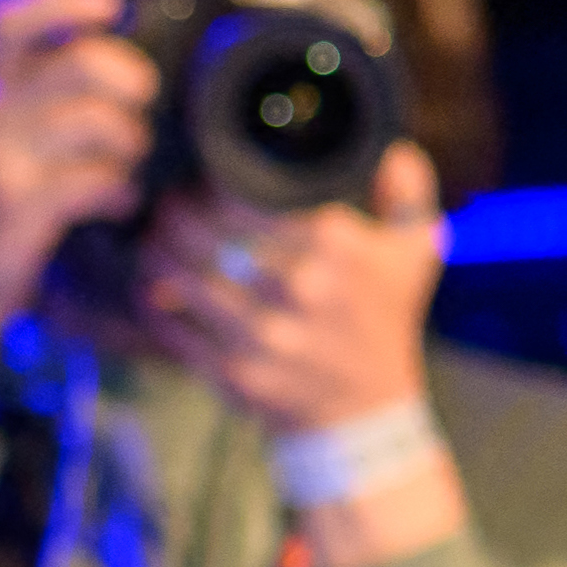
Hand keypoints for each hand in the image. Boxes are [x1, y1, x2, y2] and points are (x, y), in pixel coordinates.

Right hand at [0, 0, 153, 429]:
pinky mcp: (15, 206)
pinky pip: (92, 182)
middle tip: (141, 93)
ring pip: (94, 122)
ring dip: (129, 139)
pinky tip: (117, 200)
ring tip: (128, 157)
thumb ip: (42, 80)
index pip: (5, 19)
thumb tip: (115, 43)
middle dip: (127, 75)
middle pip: (78, 63)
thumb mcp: (4, 123)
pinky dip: (119, 190)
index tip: (110, 4)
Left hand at [138, 142, 450, 438]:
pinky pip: (171, 328)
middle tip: (166, 205)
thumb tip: (396, 152)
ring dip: (155, 253)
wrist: (365, 414)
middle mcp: (297, 287)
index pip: (244, 195)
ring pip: (179, 277)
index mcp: (334, 245)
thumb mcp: (416, 254)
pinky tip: (150, 286)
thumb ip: (410, 195)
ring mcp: (263, 334)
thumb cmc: (383, 320)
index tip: (198, 182)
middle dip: (171, 213)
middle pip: (201, 232)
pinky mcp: (234, 372)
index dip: (206, 183)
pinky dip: (150, 304)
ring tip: (153, 239)